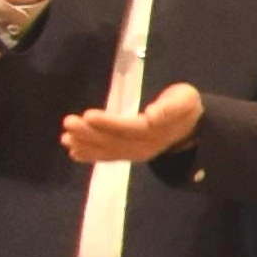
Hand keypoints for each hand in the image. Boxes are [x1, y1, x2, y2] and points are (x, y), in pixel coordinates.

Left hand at [59, 82, 205, 166]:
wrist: (190, 125)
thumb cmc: (184, 106)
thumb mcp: (185, 99)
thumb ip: (171, 107)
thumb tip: (153, 114)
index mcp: (157, 131)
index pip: (129, 128)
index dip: (109, 123)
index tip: (88, 115)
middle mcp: (145, 147)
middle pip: (115, 141)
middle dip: (90, 133)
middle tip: (68, 123)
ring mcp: (136, 153)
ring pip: (109, 150)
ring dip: (86, 145)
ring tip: (65, 138)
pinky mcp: (130, 154)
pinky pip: (109, 156)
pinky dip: (91, 155)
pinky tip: (74, 152)